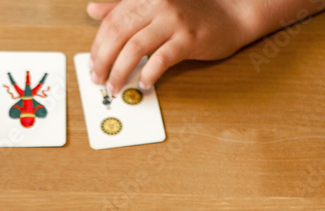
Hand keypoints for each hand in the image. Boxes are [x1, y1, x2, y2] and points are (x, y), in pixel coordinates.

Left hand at [87, 0, 249, 93]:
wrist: (232, 14)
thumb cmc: (192, 12)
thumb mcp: (155, 5)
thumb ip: (123, 7)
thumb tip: (92, 10)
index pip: (111, 21)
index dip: (98, 45)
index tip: (92, 63)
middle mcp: (158, 3)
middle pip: (118, 34)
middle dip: (103, 60)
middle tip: (97, 79)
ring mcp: (174, 20)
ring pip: (135, 49)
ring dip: (120, 72)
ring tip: (114, 87)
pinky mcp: (189, 39)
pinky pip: (161, 59)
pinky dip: (148, 74)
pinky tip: (143, 84)